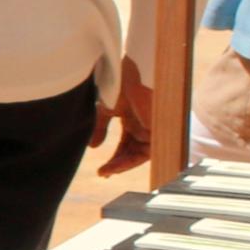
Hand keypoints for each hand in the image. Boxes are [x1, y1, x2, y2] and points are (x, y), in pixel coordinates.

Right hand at [93, 59, 156, 175]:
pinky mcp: (156, 131)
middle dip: (118, 164)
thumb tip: (93, 147)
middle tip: (104, 173)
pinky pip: (146, 154)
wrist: (125, 76)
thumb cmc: (117, 87)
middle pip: (132, 152)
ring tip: (107, 171)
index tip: (102, 169)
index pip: (126, 145)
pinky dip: (131, 161)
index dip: (115, 158)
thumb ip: (101, 129)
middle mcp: (143, 126)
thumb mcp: (106, 111)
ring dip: (122, 165)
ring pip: (138, 155)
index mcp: (133, 121)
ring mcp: (150, 129)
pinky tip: (117, 165)